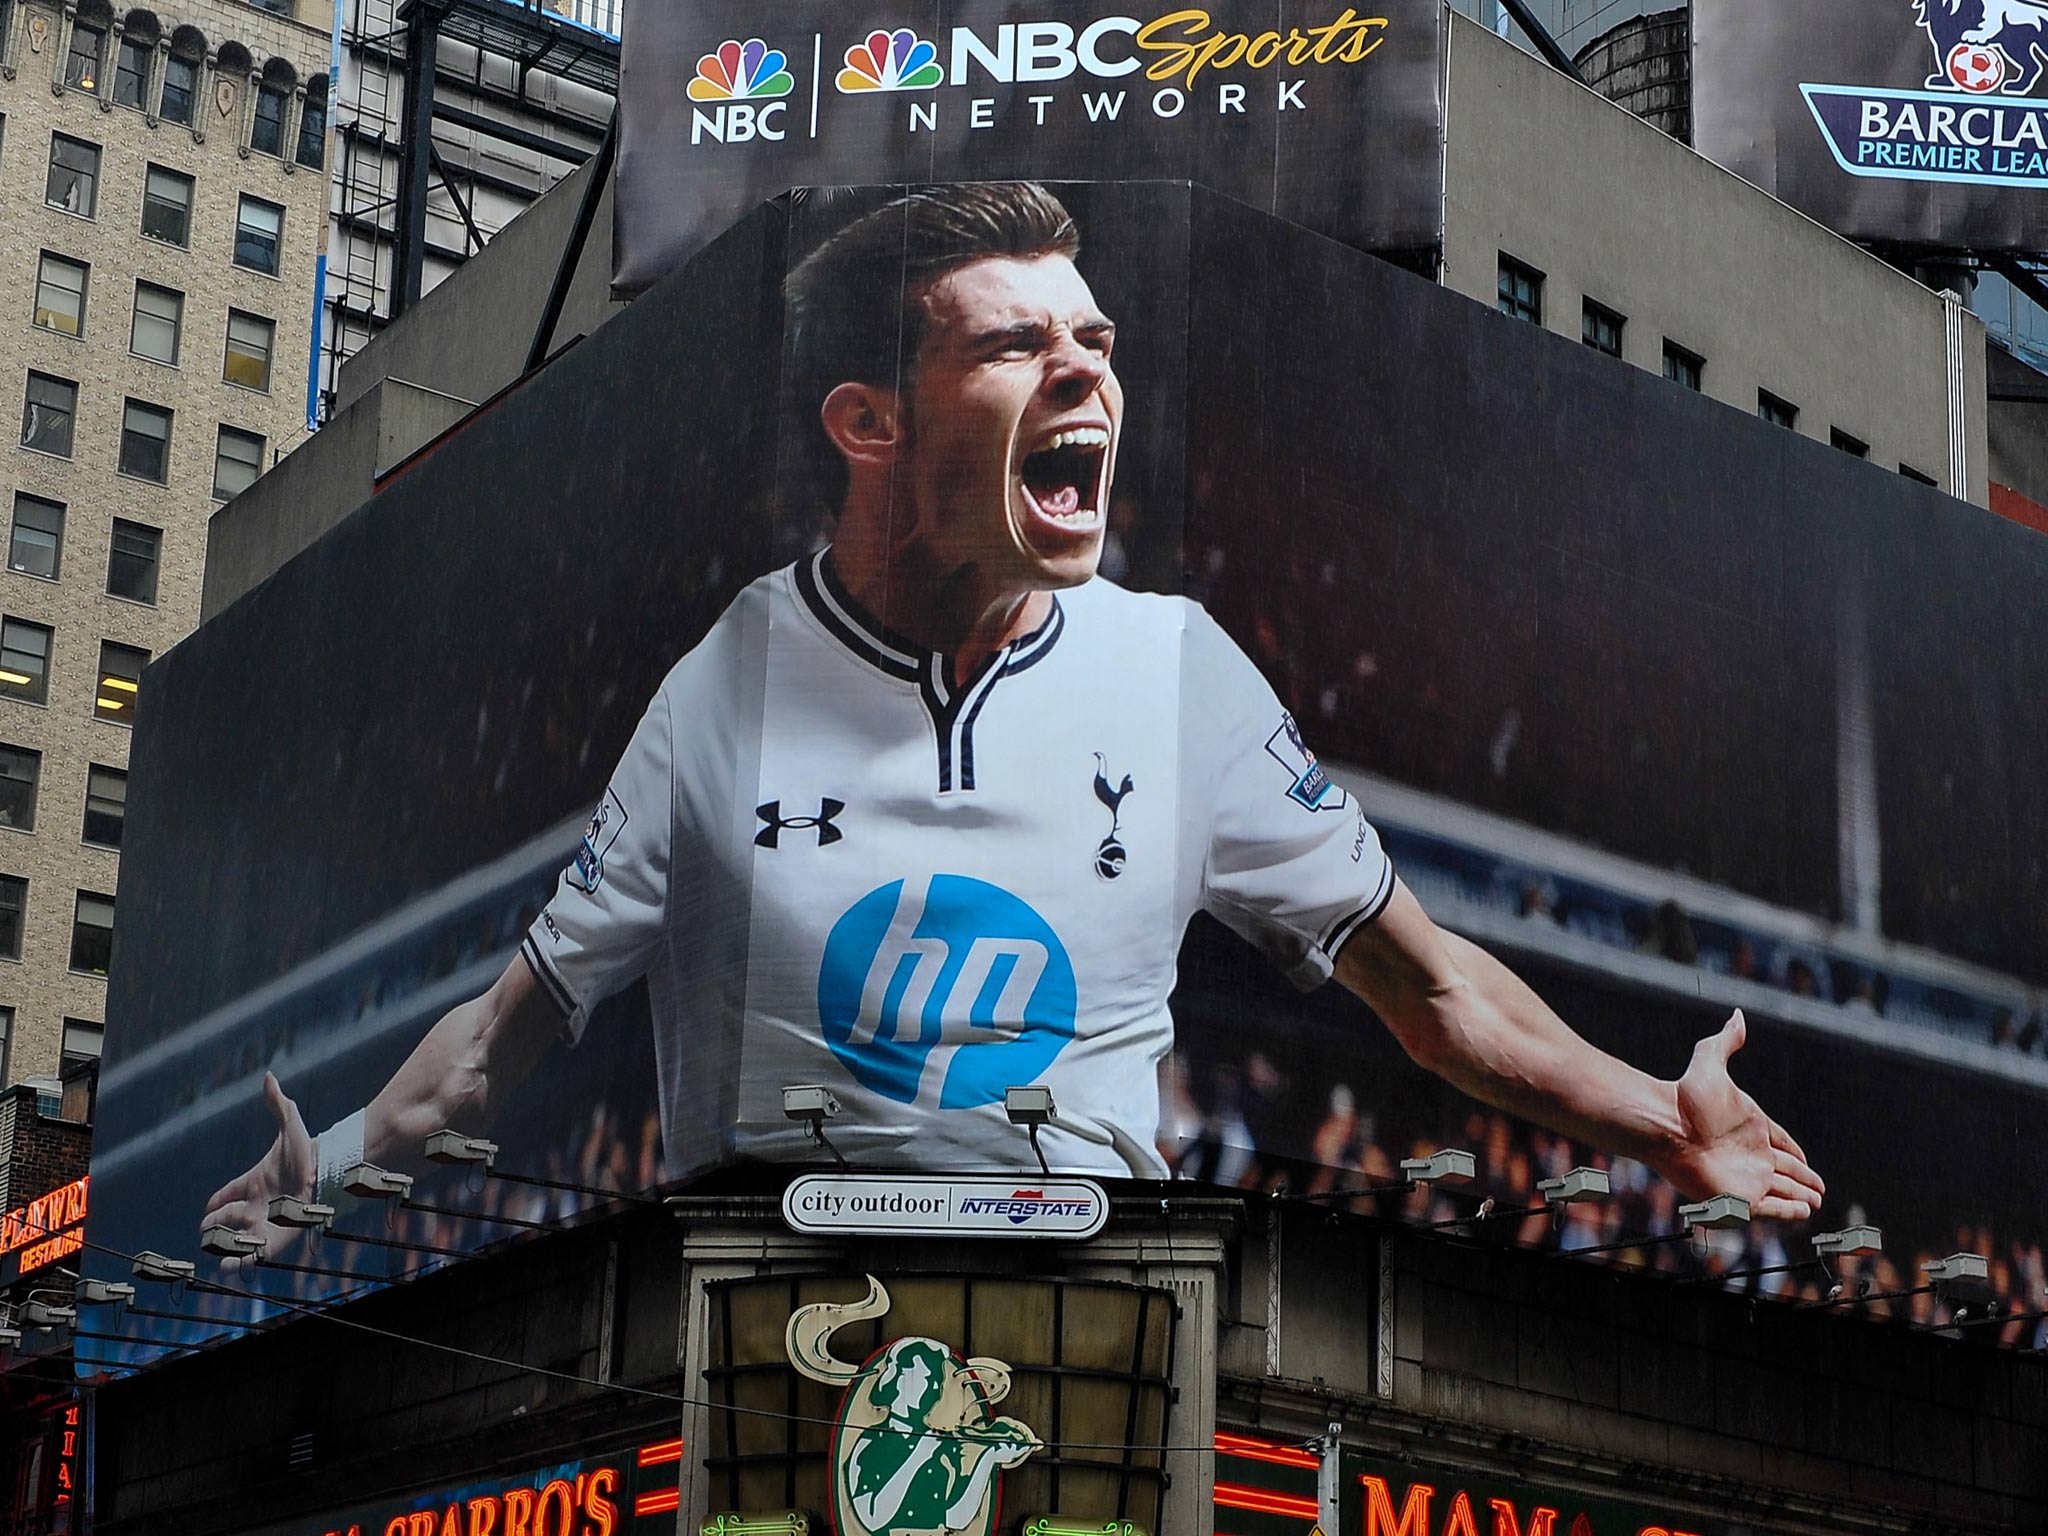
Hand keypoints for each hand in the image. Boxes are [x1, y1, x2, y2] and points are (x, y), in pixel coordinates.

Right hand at [199, 1071, 314, 1267]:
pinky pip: (254, 1255)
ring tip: (214, 1252)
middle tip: (209, 1230)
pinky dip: (240, 1263)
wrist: (331, 1174)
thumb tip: (269, 1075)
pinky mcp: (276, 1239)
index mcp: (252, 1183)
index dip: (214, 1203)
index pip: (223, 1195)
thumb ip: (277, 1103)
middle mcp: (254, 1206)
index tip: (208, 1210)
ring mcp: (263, 1223)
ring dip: (222, 1247)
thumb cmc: (310, 1153)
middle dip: (212, 1227)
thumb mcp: (291, 1126)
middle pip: (222, 1220)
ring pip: (234, 1240)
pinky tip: (230, 1269)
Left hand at [1659, 1012, 1823, 1220]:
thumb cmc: (1685, 1097)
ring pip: (1783, 1191)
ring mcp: (1747, 1179)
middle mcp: (1751, 1155)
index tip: (1805, 1160)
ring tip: (1816, 1203)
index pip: (1780, 1143)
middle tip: (1820, 1189)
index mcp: (1751, 1127)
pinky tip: (1803, 1213)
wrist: (1665, 1125)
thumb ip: (1725, 1042)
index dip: (1793, 1152)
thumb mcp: (1709, 1061)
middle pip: (1784, 1171)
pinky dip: (1790, 1212)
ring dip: (1800, 1198)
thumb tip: (1737, 1015)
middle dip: (1803, 1180)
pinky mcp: (1742, 1199)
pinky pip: (1774, 1210)